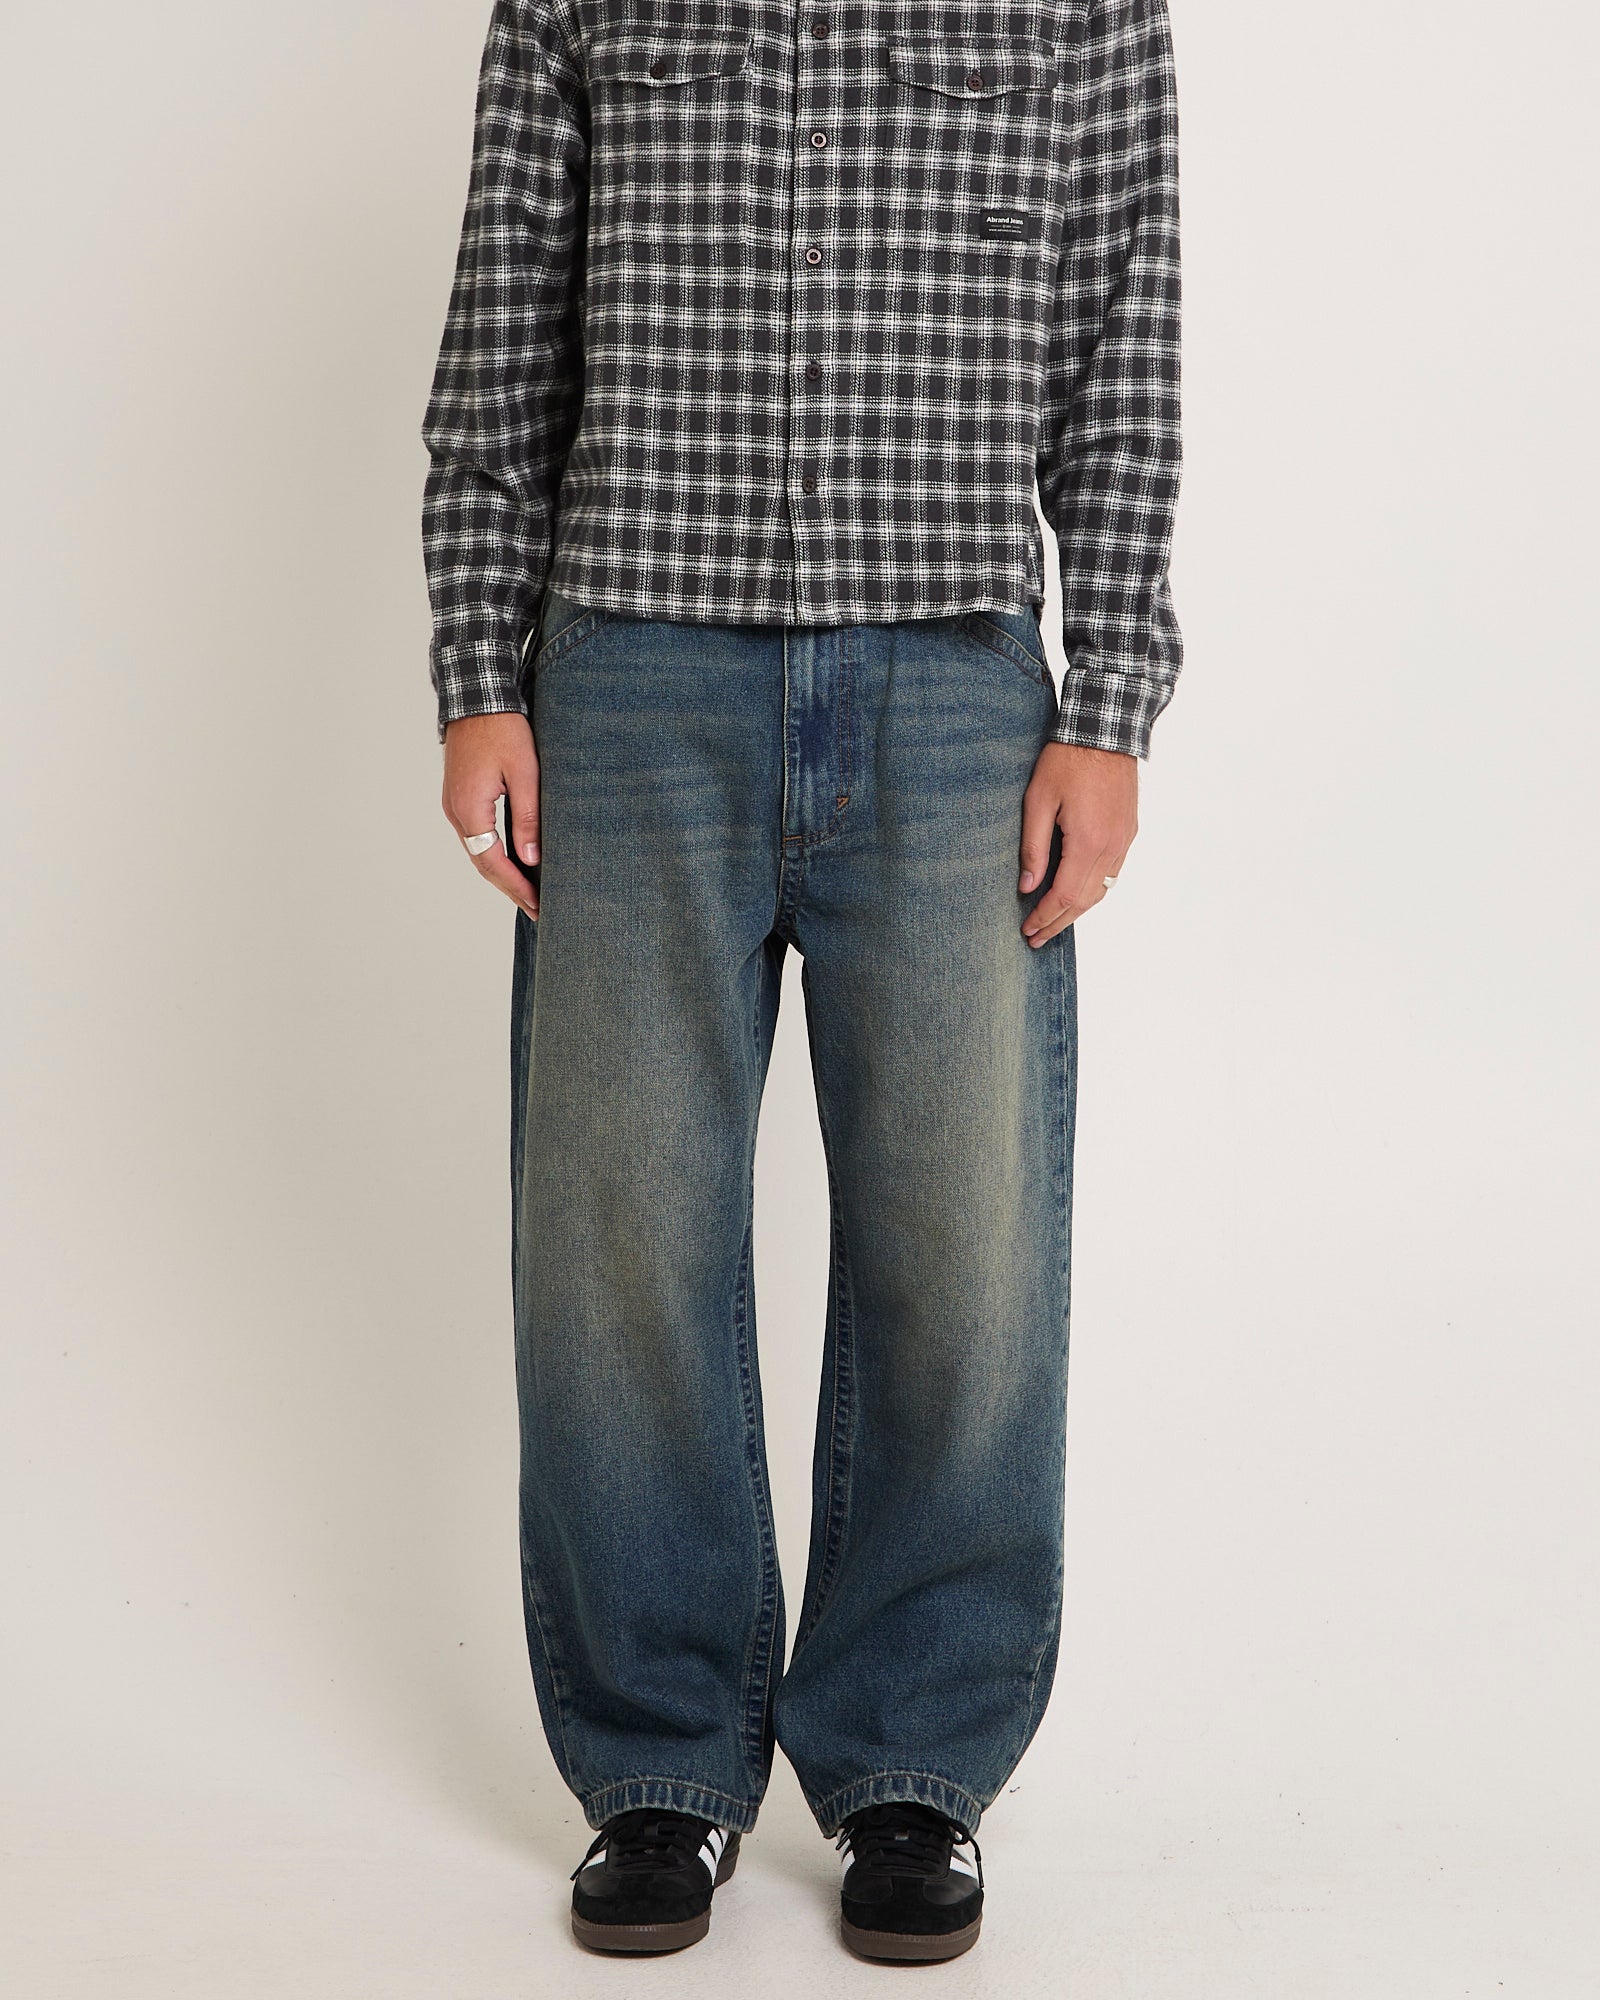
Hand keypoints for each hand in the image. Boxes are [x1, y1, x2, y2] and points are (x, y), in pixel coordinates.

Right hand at [441, 712, 541, 919]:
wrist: (476, 696)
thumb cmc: (503, 729)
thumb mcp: (525, 773)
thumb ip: (527, 818)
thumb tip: (532, 860)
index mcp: (470, 810)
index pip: (493, 863)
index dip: (516, 888)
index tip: (538, 905)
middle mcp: (456, 812)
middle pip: (483, 863)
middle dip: (510, 888)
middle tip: (536, 909)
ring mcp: (455, 805)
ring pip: (478, 851)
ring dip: (502, 873)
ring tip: (527, 892)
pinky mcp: (460, 796)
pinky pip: (476, 835)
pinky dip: (494, 854)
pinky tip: (512, 861)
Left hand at [1017, 742, 1137, 946]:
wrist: (1106, 731)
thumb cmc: (1067, 761)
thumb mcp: (1037, 801)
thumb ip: (1033, 847)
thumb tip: (1027, 886)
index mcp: (1088, 843)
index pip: (1064, 896)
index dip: (1044, 917)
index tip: (1027, 931)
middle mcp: (1112, 848)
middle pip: (1084, 902)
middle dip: (1058, 923)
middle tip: (1036, 939)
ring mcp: (1124, 841)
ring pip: (1101, 891)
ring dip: (1077, 911)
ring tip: (1053, 923)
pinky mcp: (1129, 832)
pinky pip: (1111, 875)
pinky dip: (1093, 892)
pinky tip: (1077, 895)